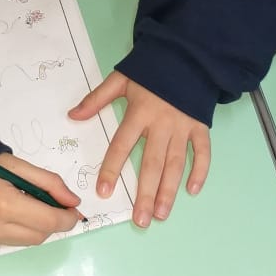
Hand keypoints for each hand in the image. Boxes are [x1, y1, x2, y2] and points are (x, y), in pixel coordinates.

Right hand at [0, 153, 82, 245]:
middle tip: (56, 203)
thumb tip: (73, 202)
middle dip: (55, 222)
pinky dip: (27, 229)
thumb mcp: (18, 165)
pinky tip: (21, 212)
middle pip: (42, 235)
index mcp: (5, 204)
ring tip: (35, 204)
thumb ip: (48, 183)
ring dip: (41, 227)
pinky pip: (17, 241)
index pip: (49, 221)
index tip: (75, 208)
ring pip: (31, 241)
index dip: (68, 217)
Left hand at [68, 71, 210, 228]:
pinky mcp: (200, 126)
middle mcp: (161, 123)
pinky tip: (192, 191)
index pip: (121, 145)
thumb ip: (96, 99)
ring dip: (169, 190)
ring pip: (176, 163)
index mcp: (139, 112)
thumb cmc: (150, 69)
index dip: (112, 168)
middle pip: (152, 163)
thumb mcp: (120, 79)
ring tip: (161, 214)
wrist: (185, 55)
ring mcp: (183, 126)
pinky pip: (203, 152)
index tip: (103, 191)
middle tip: (140, 220)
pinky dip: (200, 171)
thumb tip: (72, 116)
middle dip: (146, 193)